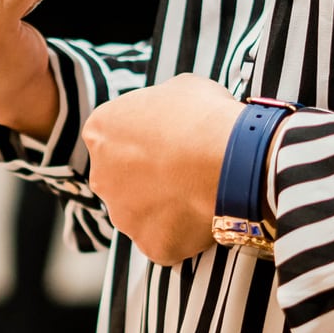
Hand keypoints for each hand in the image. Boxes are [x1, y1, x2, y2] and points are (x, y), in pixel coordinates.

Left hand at [83, 74, 246, 265]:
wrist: (232, 159)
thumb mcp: (181, 88)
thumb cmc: (206, 116)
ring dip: (164, 206)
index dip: (145, 138)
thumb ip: (161, 104)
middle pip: (123, 179)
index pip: (115, 137)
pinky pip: (166, 239)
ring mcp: (123, 216)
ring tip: (198, 193)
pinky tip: (205, 215)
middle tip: (184, 169)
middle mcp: (101, 177)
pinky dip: (183, 232)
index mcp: (100, 132)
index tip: (170, 140)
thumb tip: (170, 113)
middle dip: (149, 176)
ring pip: (142, 213)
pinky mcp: (150, 244)